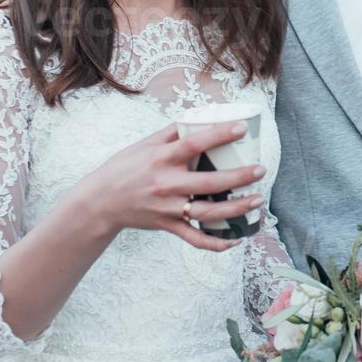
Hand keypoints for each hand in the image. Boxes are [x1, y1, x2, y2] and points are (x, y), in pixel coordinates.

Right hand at [65, 121, 265, 253]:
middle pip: (208, 182)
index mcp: (161, 159)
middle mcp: (166, 184)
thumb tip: (195, 119)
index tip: (241, 129)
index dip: (218, 136)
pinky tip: (236, 238)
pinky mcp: (167, 226)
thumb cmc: (123, 169)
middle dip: (238, 177)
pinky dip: (216, 243)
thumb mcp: (143, 145)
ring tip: (257, 201)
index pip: (193, 144)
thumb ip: (170, 133)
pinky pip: (195, 238)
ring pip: (208, 213)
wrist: (100, 202)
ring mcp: (168, 208)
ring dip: (236, 209)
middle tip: (261, 170)